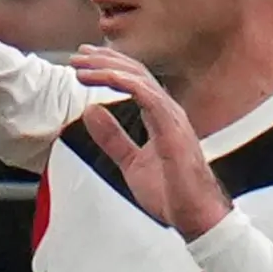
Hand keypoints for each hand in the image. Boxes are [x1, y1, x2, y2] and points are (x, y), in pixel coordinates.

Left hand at [69, 45, 231, 240]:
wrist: (194, 216)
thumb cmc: (171, 193)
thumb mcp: (131, 162)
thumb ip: (113, 137)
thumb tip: (92, 112)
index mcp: (160, 117)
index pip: (134, 81)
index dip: (108, 68)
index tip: (83, 64)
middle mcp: (168, 111)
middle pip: (135, 73)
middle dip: (104, 60)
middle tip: (78, 56)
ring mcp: (172, 117)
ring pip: (139, 79)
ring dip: (108, 68)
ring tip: (82, 66)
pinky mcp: (173, 127)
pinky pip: (148, 95)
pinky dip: (125, 82)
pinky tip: (106, 76)